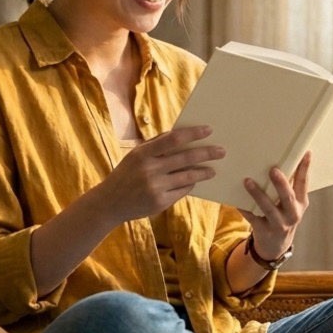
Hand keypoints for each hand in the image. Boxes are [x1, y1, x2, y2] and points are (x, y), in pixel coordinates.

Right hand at [100, 125, 225, 223]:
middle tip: (221, 151)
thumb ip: (155, 144)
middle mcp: (149, 169)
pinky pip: (182, 191)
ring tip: (213, 169)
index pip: (173, 139)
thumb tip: (181, 134)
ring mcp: (155, 187)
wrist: (110, 203)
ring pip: (187, 177)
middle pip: (185, 158)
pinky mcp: (160, 203)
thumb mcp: (135, 155)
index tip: (208, 130)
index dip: (193, 133)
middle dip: (206, 153)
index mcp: (143, 153)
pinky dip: (190, 184)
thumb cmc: (126, 174)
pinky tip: (196, 181)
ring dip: (204, 172)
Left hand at [238, 152, 310, 261]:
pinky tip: (236, 200)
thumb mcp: (291, 204)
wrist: (276, 246)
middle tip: (273, 170)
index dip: (305, 168)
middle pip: (288, 198)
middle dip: (281, 184)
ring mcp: (279, 224)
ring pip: (268, 208)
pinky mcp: (264, 231)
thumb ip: (288, 187)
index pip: (303, 183)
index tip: (305, 153)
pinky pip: (252, 218)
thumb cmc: (283, 217)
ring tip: (248, 182)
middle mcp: (292, 214)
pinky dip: (244, 208)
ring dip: (258, 194)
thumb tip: (280, 159)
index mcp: (301, 203)